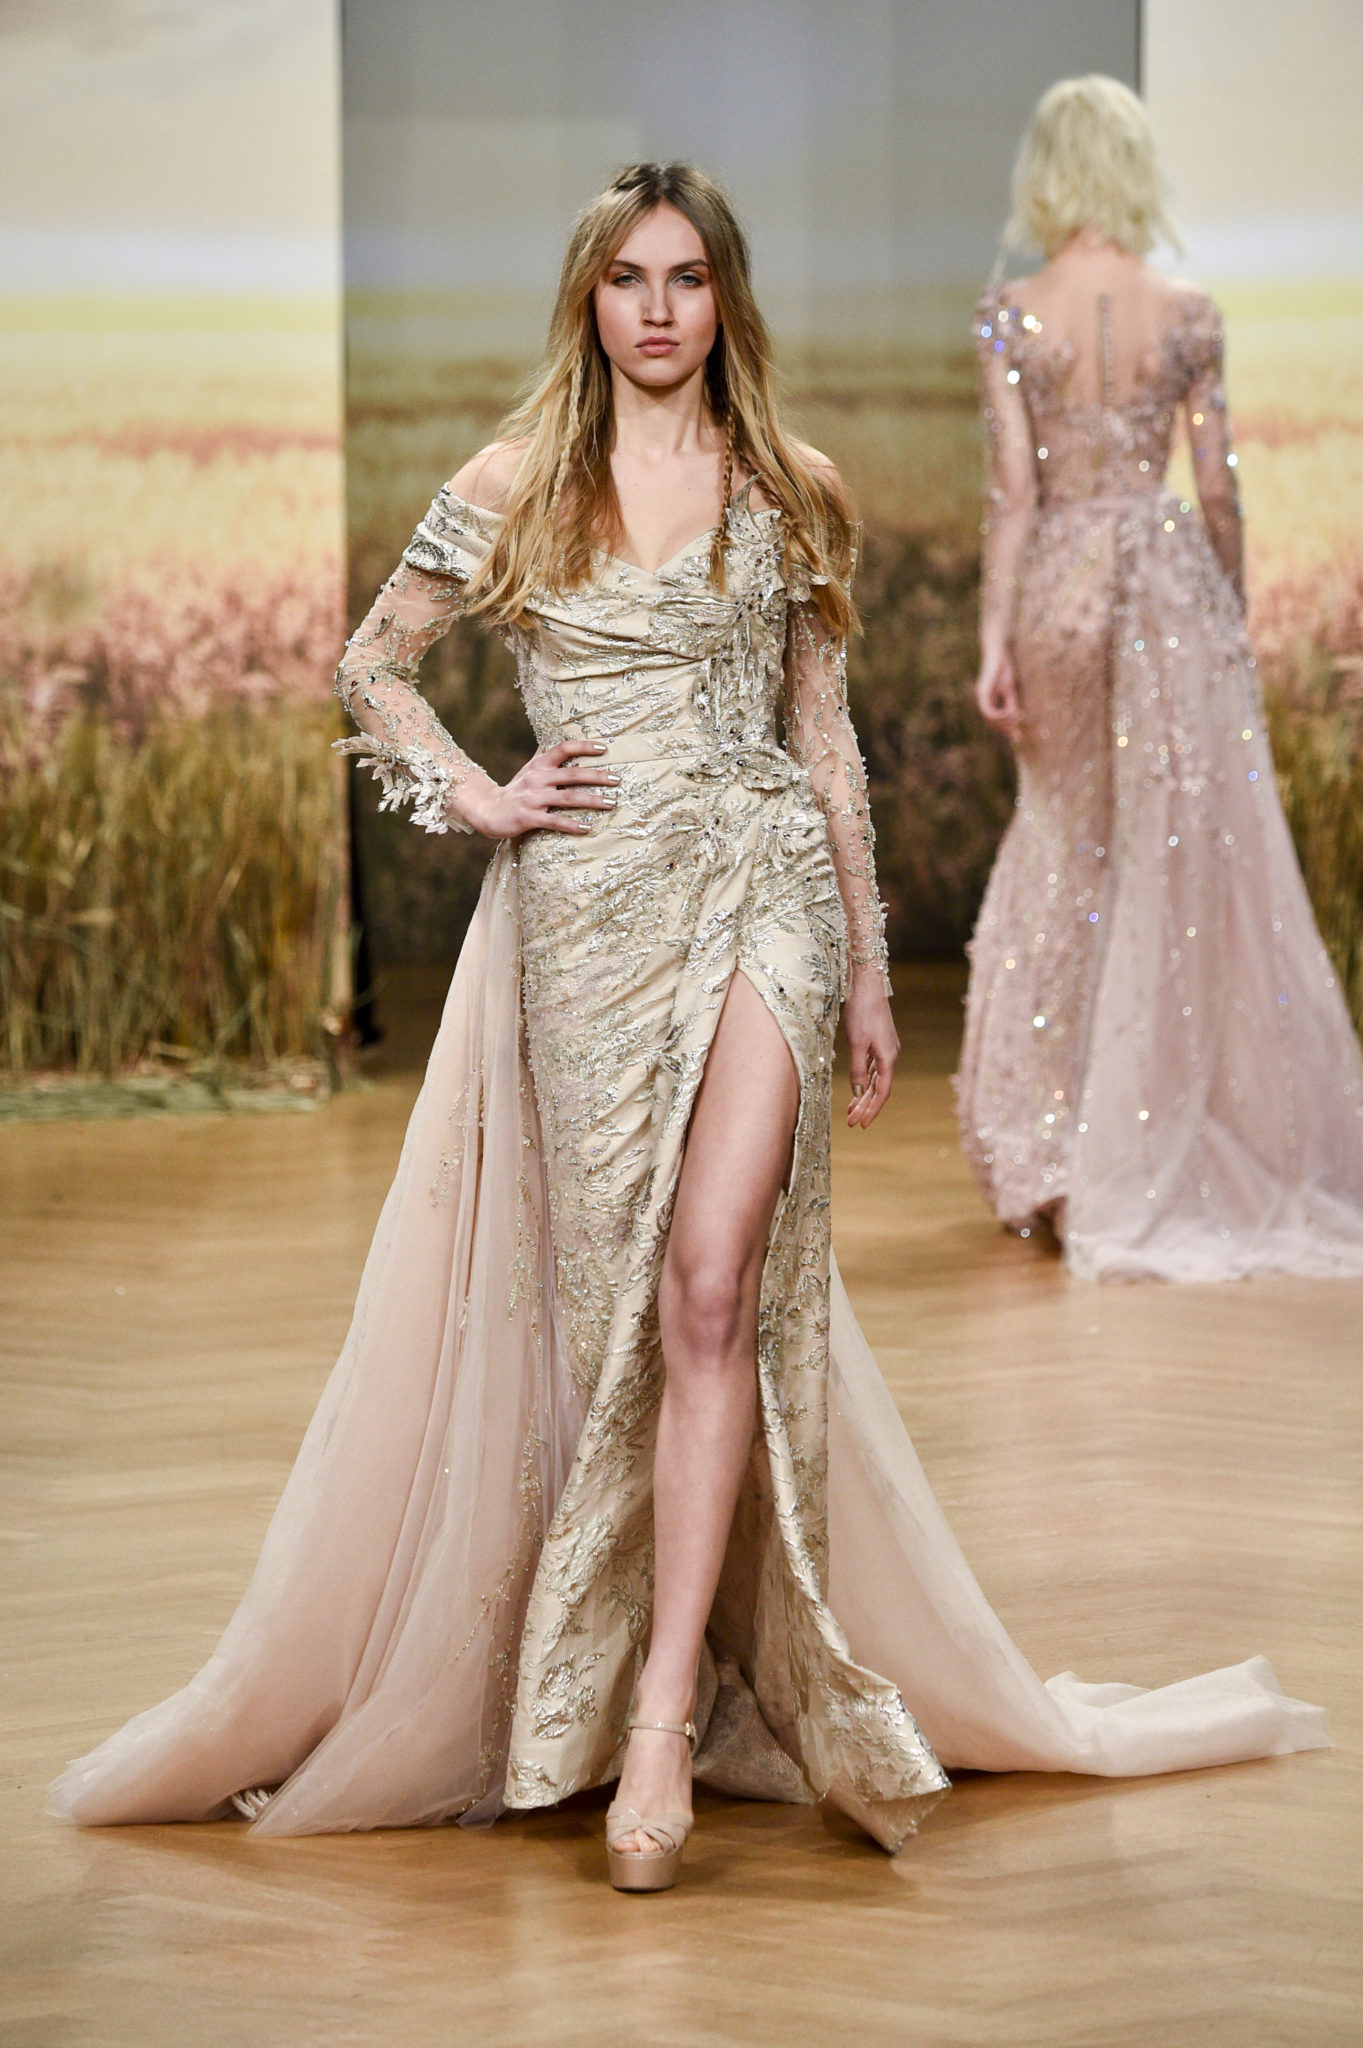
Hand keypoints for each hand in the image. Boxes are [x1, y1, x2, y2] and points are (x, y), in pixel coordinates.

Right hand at [459, 741, 617, 839]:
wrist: (488, 810)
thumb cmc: (515, 789)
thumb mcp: (529, 769)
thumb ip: (544, 755)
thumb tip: (557, 735)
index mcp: (539, 765)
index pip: (563, 749)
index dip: (583, 746)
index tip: (604, 748)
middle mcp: (537, 778)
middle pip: (572, 774)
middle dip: (597, 776)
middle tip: (617, 779)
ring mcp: (533, 799)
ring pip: (568, 798)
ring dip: (592, 800)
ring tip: (612, 802)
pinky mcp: (529, 818)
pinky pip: (554, 822)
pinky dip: (572, 825)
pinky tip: (588, 827)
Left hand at [843, 972, 898, 1128]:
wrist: (867, 984)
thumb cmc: (861, 1010)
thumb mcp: (856, 1041)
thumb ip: (857, 1068)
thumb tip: (858, 1090)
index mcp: (888, 1057)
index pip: (882, 1092)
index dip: (872, 1110)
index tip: (861, 1125)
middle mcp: (891, 1055)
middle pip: (879, 1088)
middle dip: (865, 1106)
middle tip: (852, 1122)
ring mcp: (886, 1048)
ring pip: (876, 1079)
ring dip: (864, 1095)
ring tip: (850, 1110)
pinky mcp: (878, 1041)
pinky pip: (873, 1068)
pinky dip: (864, 1080)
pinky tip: (856, 1088)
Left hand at [974, 645, 1021, 740]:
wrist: (998, 653)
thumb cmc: (1003, 669)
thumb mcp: (1009, 691)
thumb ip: (1010, 704)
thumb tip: (1015, 718)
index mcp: (988, 701)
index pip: (995, 720)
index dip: (1005, 729)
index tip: (1016, 736)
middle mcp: (982, 700)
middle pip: (991, 722)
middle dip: (1004, 729)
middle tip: (1016, 735)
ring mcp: (981, 696)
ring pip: (989, 718)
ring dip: (1002, 723)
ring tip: (1014, 723)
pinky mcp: (982, 692)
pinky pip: (988, 710)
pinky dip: (998, 715)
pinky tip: (1008, 714)